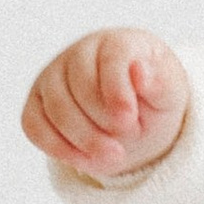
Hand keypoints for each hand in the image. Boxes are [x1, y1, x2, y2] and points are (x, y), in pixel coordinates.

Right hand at [21, 27, 189, 178]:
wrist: (135, 117)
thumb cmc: (152, 100)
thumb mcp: (169, 94)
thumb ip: (159, 81)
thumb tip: (140, 68)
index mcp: (118, 43)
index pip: (111, 57)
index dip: (117, 89)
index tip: (128, 119)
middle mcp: (81, 52)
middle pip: (79, 85)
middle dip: (101, 123)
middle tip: (122, 149)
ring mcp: (54, 75)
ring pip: (55, 108)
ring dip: (83, 140)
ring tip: (111, 158)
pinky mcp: (37, 103)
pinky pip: (34, 124)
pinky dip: (57, 147)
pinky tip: (84, 161)